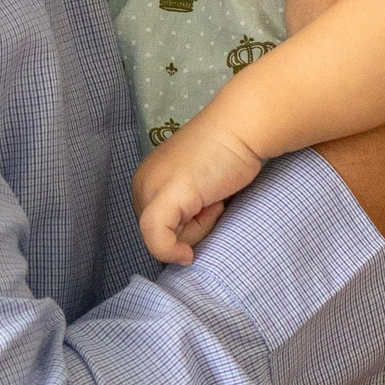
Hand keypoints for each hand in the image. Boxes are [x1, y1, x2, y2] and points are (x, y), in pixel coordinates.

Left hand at [134, 98, 265, 262]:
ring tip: (214, 198)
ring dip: (196, 229)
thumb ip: (186, 208)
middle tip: (214, 200)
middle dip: (191, 228)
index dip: (186, 226)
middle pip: (160, 234)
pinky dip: (169, 253)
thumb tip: (185, 247)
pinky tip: (186, 255)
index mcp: (148, 179)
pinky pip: (157, 240)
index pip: (158, 224)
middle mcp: (143, 183)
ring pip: (163, 240)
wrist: (241, 129)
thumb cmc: (229, 154)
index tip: (209, 204)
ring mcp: (151, 190)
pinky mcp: (165, 198)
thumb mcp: (199, 186)